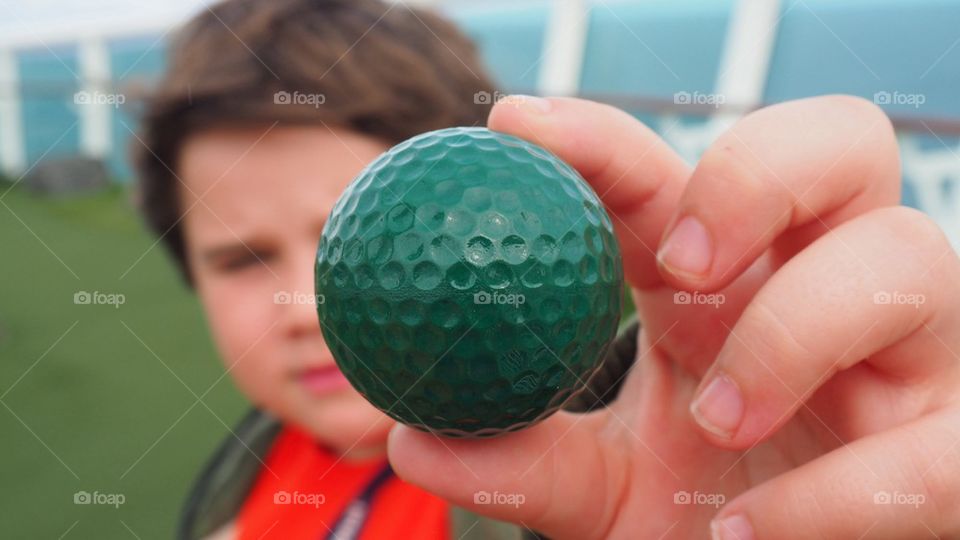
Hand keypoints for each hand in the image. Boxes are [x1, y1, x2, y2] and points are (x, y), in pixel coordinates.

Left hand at [387, 96, 959, 538]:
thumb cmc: (701, 522)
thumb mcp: (599, 492)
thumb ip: (523, 461)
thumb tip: (417, 435)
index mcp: (728, 284)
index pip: (675, 174)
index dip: (602, 137)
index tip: (514, 129)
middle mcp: (824, 289)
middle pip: (840, 145)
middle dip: (759, 173)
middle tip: (678, 259)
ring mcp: (908, 360)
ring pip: (910, 260)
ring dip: (798, 328)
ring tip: (719, 412)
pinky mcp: (955, 449)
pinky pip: (939, 449)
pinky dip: (841, 492)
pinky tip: (754, 531)